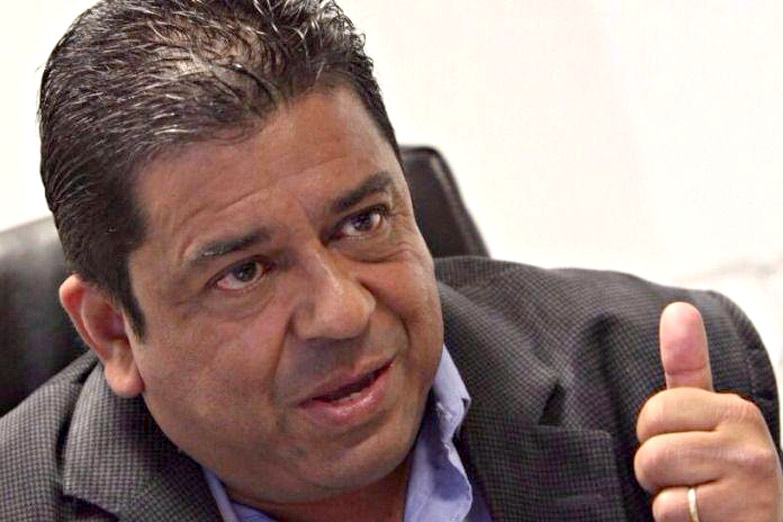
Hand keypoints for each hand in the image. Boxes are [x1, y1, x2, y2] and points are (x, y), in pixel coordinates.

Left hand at [634, 302, 782, 520]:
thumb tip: (678, 308)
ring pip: (658, 473)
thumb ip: (687, 367)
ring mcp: (752, 478)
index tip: (681, 448)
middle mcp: (751, 438)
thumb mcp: (702, 420)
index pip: (656, 409)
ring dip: (664, 497)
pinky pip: (670, 511)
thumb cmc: (720, 477)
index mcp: (737, 410)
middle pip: (653, 442)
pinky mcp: (746, 514)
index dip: (653, 436)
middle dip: (655, 469)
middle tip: (686, 479)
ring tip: (693, 500)